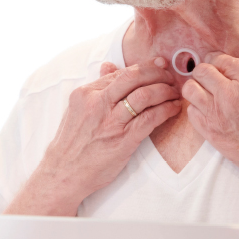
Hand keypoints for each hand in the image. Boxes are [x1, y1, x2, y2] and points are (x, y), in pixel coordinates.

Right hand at [6, 57, 181, 215]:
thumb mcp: (78, 109)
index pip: (120, 72)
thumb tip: (108, 66)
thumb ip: (95, 89)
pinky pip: (150, 119)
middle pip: (134, 77)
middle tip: (170, 76)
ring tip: (174, 93)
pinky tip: (173, 109)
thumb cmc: (72, 143)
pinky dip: (166, 110)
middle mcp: (97, 104)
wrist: (64, 173)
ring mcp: (110, 122)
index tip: (158, 65)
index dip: (144, 66)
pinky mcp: (123, 140)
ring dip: (165, 91)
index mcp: (85, 93)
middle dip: (157, 73)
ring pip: (144, 95)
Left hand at [182, 52, 238, 190]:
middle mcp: (231, 94)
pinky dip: (197, 108)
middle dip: (205, 72)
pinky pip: (191, 112)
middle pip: (202, 71)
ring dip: (196, 88)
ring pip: (190, 89)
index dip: (219, 62)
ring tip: (205, 93)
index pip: (223, 60)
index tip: (219, 67)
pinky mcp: (211, 131)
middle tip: (210, 79)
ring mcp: (218, 113)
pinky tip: (207, 111)